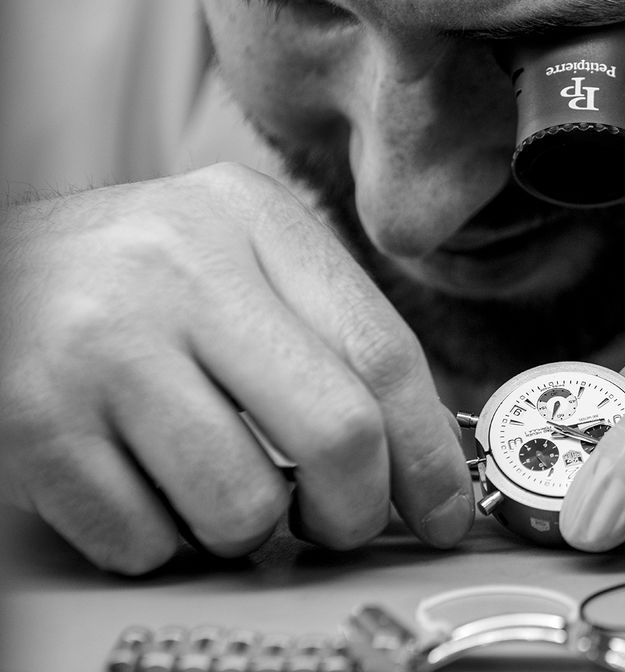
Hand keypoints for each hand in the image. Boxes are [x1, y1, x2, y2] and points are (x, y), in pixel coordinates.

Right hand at [0, 163, 472, 573]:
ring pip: (241, 505)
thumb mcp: (240, 257)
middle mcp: (179, 268)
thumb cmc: (136, 279)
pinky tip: (143, 488)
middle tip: (337, 523)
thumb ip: (328, 333)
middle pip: (337, 432)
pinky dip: (159, 543)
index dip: (429, 453)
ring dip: (245, 530)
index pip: (383, 353)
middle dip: (354, 510)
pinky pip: (144, 540)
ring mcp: (103, 343)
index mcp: (253, 220)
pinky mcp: (34, 418)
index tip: (445, 512)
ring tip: (214, 487)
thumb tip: (421, 455)